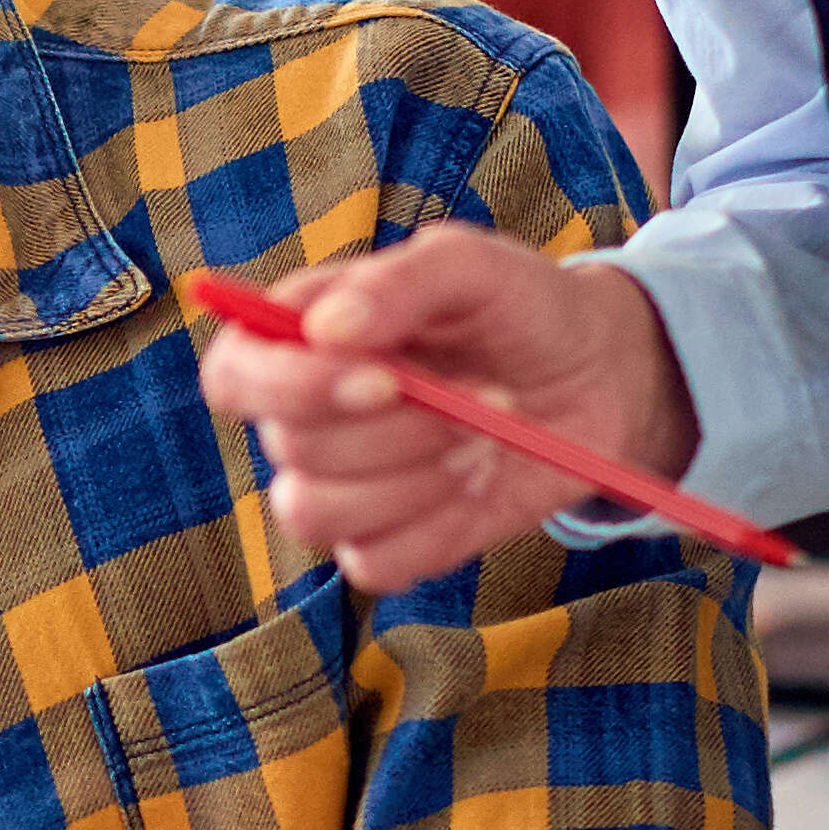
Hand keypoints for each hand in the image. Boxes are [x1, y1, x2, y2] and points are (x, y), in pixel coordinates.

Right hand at [190, 223, 690, 596]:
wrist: (595, 376)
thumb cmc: (520, 306)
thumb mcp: (474, 266)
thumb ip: (400, 283)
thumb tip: (325, 330)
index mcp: (301, 335)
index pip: (233, 374)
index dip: (287, 387)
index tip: (384, 378)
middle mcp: (307, 414)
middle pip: (289, 447)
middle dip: (399, 429)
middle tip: (486, 396)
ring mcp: (342, 484)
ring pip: (314, 514)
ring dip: (415, 481)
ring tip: (484, 439)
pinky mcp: (387, 541)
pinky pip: (372, 564)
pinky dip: (435, 530)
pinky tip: (477, 485)